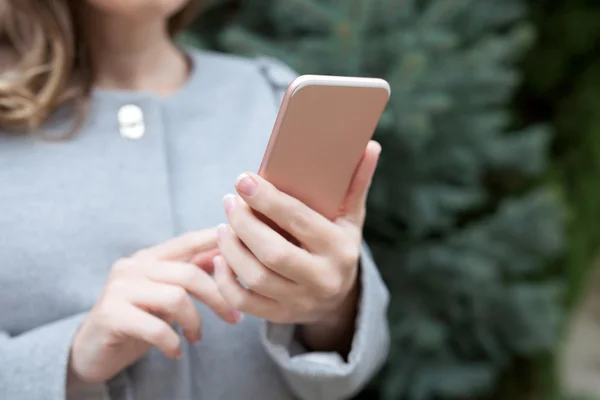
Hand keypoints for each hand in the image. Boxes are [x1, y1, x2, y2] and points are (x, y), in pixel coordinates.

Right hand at [68, 229, 242, 388]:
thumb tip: (229, 255)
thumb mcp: (167, 294)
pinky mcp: (111, 314)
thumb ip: (192, 274)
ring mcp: (119, 288)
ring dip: (195, 322)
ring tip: (197, 338)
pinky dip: (172, 341)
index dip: (218, 241)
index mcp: (149, 257)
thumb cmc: (137, 320)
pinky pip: (155, 326)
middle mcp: (133, 266)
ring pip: (176, 297)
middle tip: (235, 318)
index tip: (246, 249)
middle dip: (218, 297)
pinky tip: (177, 351)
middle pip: (190, 273)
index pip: (189, 241)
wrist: (92, 350)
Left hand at [214, 141, 380, 351]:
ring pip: (256, 277)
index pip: (300, 221)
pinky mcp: (281, 316)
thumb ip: (356, 182)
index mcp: (340, 249)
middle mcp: (323, 278)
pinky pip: (245, 302)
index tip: (243, 180)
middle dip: (245, 224)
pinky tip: (221, 258)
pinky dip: (226, 281)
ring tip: (224, 225)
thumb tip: (370, 145)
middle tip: (230, 201)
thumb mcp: (351, 217)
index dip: (268, 200)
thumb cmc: (338, 244)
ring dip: (232, 249)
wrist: (338, 297)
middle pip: (273, 252)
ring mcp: (301, 301)